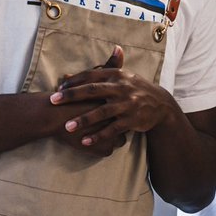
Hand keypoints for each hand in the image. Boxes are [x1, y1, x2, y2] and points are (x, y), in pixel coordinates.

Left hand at [50, 46, 173, 149]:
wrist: (161, 104)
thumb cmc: (135, 89)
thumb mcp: (122, 76)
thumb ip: (97, 73)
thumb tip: (67, 74)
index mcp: (117, 75)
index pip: (91, 75)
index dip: (74, 81)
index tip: (58, 88)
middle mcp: (122, 88)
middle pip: (93, 90)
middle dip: (72, 95)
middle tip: (53, 100)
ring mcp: (127, 104)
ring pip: (102, 112)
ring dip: (84, 120)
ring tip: (68, 127)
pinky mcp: (132, 120)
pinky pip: (113, 129)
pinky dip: (99, 136)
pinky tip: (85, 141)